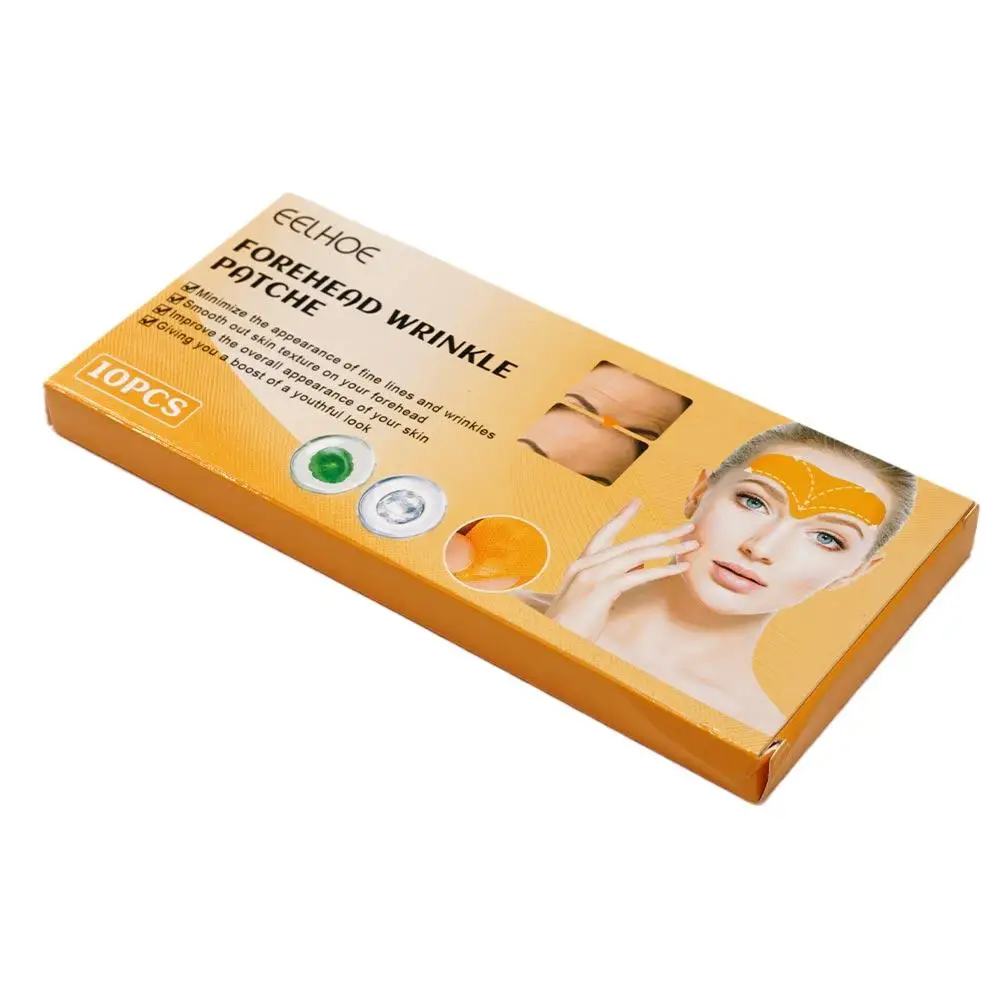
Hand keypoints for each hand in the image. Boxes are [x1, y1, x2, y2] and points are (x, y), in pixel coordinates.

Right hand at [544, 498, 697, 640]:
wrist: (551, 642)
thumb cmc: (571, 626)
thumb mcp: (592, 598)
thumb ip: (611, 578)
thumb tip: (639, 564)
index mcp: (580, 565)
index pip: (604, 533)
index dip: (621, 517)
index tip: (637, 501)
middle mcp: (585, 564)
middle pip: (629, 542)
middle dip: (661, 534)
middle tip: (688, 525)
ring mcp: (593, 574)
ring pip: (637, 555)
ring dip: (668, 549)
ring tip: (692, 545)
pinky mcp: (601, 589)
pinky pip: (638, 575)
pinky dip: (662, 570)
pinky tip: (680, 567)